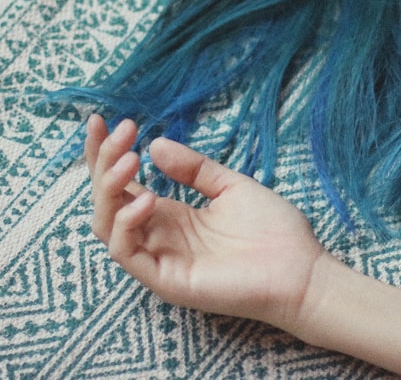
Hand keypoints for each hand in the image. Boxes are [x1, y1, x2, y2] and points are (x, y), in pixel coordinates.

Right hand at [85, 115, 327, 330]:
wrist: (302, 269)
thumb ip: (194, 168)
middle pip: (107, 200)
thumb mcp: (230, 186)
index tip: (99, 120)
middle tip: (121, 132)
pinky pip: (126, 253)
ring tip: (129, 159)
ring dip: (109, 188)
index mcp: (171, 215)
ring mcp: (159, 259)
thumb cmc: (273, 232)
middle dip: (103, 162)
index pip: (122, 184)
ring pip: (106, 225)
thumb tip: (155, 145)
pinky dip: (125, 223)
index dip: (104, 154)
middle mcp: (158, 236)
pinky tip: (147, 198)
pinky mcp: (166, 280)